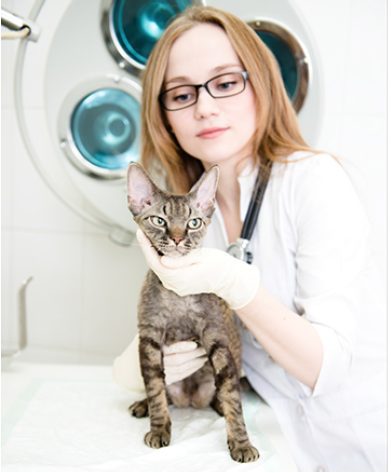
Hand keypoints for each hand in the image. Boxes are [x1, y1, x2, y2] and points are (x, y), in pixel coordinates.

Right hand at [113, 336, 206, 390]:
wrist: (127, 371)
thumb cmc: (138, 347)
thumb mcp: (144, 334)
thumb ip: (158, 327)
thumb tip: (177, 312)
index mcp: (148, 349)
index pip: (169, 350)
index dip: (183, 347)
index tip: (195, 343)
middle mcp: (154, 364)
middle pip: (178, 361)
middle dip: (194, 354)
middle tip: (206, 346)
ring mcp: (159, 374)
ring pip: (181, 370)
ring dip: (196, 362)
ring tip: (205, 353)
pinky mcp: (164, 381)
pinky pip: (181, 376)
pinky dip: (191, 369)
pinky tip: (199, 362)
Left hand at [136, 229, 259, 309]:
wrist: (229, 279)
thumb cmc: (219, 266)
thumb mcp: (201, 257)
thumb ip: (180, 260)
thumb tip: (162, 260)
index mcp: (180, 278)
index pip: (156, 262)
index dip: (146, 247)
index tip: (141, 233)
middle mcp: (175, 285)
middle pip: (155, 265)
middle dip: (147, 248)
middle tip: (142, 231)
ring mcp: (176, 286)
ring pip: (159, 268)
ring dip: (153, 253)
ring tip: (148, 237)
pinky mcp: (178, 284)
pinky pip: (165, 271)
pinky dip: (160, 259)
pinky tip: (159, 247)